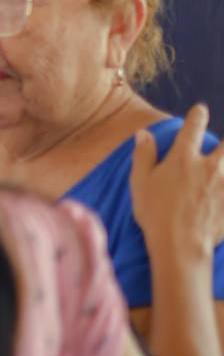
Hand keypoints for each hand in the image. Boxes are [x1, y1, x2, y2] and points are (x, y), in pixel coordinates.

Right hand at [130, 104, 223, 260]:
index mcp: (183, 158)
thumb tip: (144, 134)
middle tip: (222, 145)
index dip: (197, 116)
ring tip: (223, 168)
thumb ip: (144, 155)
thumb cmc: (155, 213)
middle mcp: (210, 166)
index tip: (200, 110)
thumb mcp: (140, 182)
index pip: (193, 127)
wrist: (180, 245)